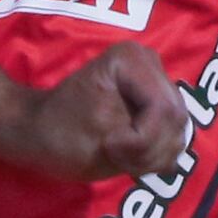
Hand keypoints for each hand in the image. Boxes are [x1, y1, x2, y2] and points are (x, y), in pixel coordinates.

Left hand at [0, 40, 190, 180]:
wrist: (39, 132)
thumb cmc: (59, 134)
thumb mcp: (103, 142)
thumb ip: (146, 140)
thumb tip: (177, 142)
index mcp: (132, 60)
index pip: (163, 110)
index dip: (141, 140)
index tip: (109, 146)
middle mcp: (150, 62)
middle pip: (176, 118)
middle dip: (149, 149)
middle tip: (117, 158)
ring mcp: (156, 81)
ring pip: (178, 129)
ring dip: (152, 155)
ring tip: (120, 156)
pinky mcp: (157, 102)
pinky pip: (173, 134)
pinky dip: (154, 153)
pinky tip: (129, 155)